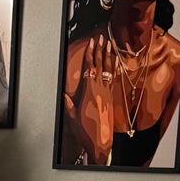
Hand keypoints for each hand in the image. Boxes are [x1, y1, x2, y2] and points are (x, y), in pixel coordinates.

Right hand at [64, 32, 115, 163]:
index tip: (92, 44)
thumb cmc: (86, 131)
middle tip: (102, 39)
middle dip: (101, 51)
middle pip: (101, 66)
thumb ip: (68, 103)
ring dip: (109, 57)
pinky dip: (114, 70)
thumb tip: (63, 95)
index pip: (90, 67)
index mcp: (89, 91)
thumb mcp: (72, 116)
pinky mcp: (111, 98)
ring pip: (108, 71)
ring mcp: (107, 93)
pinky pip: (113, 80)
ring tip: (110, 45)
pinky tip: (116, 63)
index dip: (91, 54)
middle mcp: (100, 90)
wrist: (100, 142)